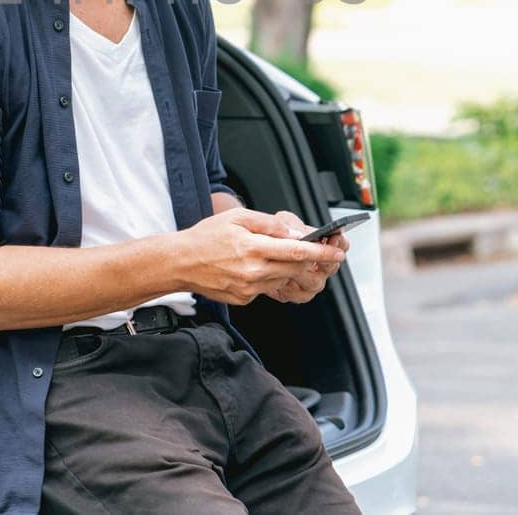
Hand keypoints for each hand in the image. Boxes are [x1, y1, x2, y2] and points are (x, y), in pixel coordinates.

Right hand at [175, 209, 345, 305]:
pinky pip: (266, 288)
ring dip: (287, 269)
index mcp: (253, 248)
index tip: (337, 253)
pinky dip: (268, 278)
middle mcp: (253, 271)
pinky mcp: (244, 299)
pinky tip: (254, 267)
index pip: (296, 252)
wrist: (180, 262)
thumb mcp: (237, 218)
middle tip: (315, 252)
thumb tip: (293, 233)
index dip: (320, 253)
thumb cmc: (207, 236)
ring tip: (271, 255)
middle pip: (294, 268)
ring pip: (282, 279)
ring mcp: (249, 289)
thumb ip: (268, 224)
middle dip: (309, 261)